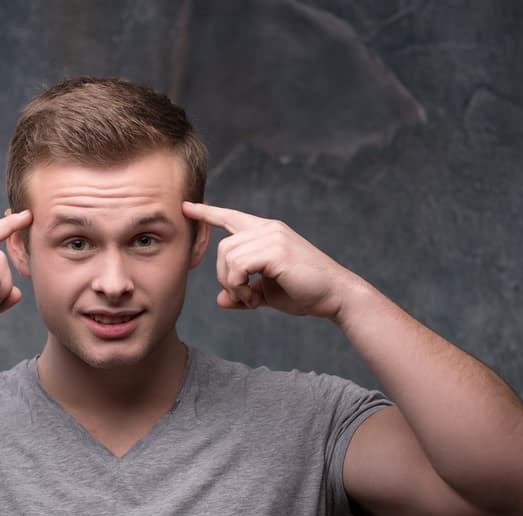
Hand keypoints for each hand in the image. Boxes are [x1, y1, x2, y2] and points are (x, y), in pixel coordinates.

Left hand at [182, 201, 358, 319]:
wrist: (336, 296)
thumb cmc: (305, 293)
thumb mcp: (267, 293)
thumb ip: (243, 292)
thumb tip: (220, 301)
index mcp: (267, 232)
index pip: (231, 217)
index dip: (208, 213)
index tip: (187, 207)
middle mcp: (268, 229)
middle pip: (222, 247)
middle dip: (223, 277)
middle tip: (243, 299)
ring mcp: (273, 237)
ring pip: (227, 256)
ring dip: (232, 284)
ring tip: (250, 300)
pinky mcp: (276, 250)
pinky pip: (239, 266)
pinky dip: (239, 286)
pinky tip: (253, 299)